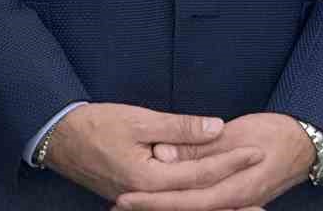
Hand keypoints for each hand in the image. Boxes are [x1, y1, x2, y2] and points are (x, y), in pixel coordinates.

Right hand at [44, 104, 263, 203]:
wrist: (57, 138)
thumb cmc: (93, 125)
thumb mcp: (137, 120)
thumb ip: (179, 127)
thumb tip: (216, 128)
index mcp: (149, 180)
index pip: (202, 173)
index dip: (231, 160)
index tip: (257, 151)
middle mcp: (148, 199)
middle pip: (201, 199)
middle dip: (235, 191)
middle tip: (265, 185)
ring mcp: (141, 202)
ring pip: (189, 205)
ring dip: (220, 203)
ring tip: (252, 202)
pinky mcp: (137, 200)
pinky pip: (174, 204)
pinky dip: (197, 201)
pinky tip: (211, 198)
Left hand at [113, 113, 314, 209]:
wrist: (306, 143)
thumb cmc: (275, 135)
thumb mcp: (237, 135)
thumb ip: (199, 146)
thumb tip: (165, 154)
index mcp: (235, 189)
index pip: (186, 200)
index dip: (154, 201)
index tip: (125, 198)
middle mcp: (236, 201)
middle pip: (188, 208)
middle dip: (153, 207)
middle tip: (118, 205)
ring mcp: (237, 201)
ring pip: (195, 208)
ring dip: (165, 206)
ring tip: (131, 204)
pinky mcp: (236, 197)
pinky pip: (205, 204)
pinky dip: (184, 202)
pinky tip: (163, 200)